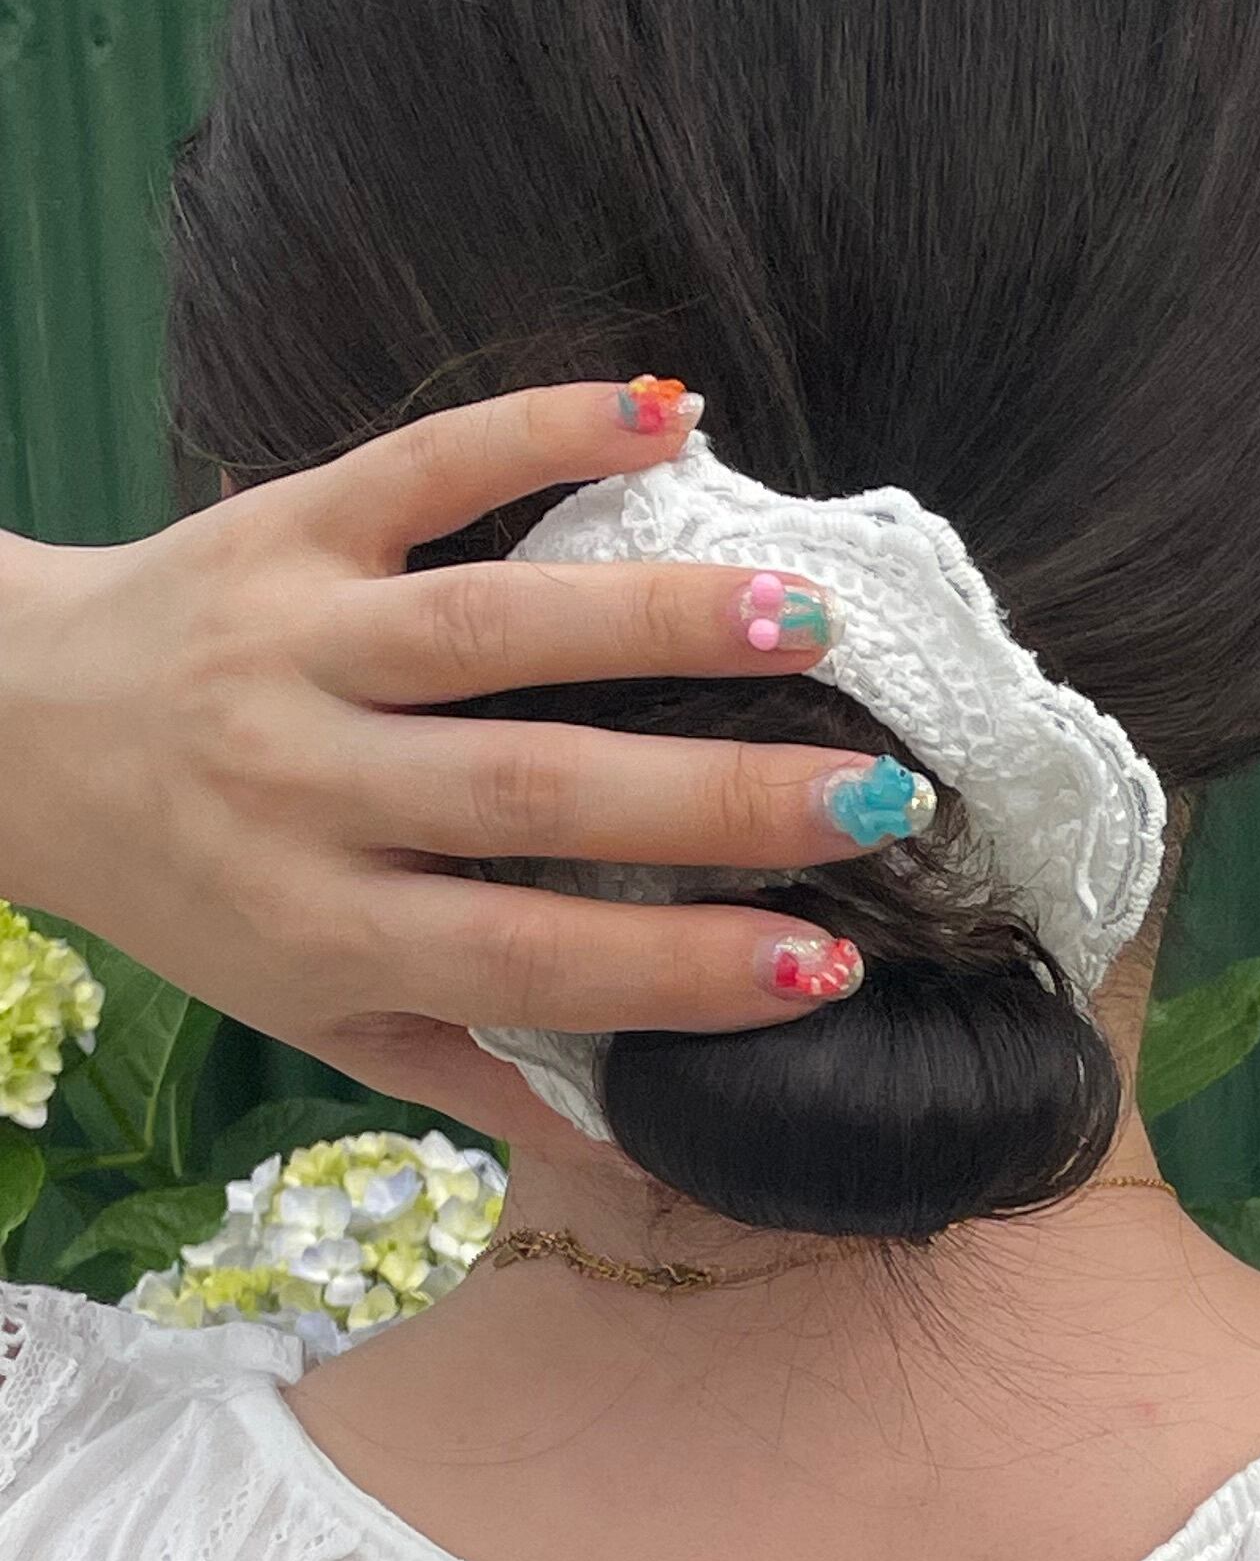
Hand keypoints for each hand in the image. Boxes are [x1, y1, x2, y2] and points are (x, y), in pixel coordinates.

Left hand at [0, 380, 897, 1154]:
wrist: (16, 735)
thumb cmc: (201, 892)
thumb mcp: (312, 1019)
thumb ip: (470, 1071)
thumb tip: (645, 1146)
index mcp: (320, 929)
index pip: (530, 960)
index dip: (684, 973)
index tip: (827, 969)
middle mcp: (303, 788)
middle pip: (532, 796)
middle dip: (716, 801)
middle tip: (874, 796)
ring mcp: (290, 644)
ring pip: (490, 631)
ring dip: (659, 620)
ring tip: (806, 618)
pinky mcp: (282, 525)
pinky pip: (418, 470)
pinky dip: (539, 431)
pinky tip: (668, 415)